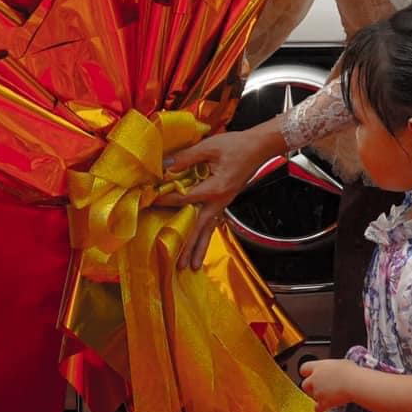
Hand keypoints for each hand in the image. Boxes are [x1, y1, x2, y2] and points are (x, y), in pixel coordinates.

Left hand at [156, 124, 283, 270]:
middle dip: (189, 247)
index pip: (185, 198)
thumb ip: (186, 157)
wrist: (259, 147)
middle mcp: (219, 201)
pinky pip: (213, 223)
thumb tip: (165, 167)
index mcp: (215, 188)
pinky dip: (207, 237)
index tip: (151, 202)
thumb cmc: (237, 145)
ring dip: (199, 248)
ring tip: (192, 266)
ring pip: (208, 230)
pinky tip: (202, 247)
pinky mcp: (225, 201)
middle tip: (179, 264)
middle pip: (200, 227)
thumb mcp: (209, 147)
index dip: (167, 200)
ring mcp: (223, 203)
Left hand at [298, 357, 359, 411]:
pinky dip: (320, 410)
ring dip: (317, 397)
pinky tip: (322, 410)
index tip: (311, 375)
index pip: (304, 368)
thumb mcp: (340, 363)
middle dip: (310, 387)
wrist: (353, 383)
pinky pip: (317, 409)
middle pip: (305, 384)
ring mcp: (317, 391)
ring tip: (325, 397)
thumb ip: (332, 367)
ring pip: (311, 396)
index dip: (308, 373)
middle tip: (317, 388)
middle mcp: (315, 379)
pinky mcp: (323, 402)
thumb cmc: (350, 372)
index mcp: (318, 367)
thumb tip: (336, 369)